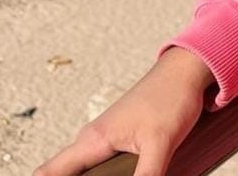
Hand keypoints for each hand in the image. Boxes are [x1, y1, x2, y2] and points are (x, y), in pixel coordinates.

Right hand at [32, 47, 214, 175]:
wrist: (188, 71)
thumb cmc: (172, 96)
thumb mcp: (160, 143)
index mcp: (93, 140)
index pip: (49, 172)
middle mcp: (94, 139)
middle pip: (65, 173)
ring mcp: (108, 138)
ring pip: (84, 170)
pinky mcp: (123, 139)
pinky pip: (102, 165)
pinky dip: (103, 175)